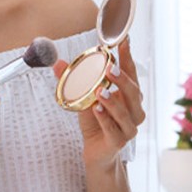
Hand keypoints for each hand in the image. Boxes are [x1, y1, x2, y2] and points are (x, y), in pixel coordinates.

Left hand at [53, 38, 145, 171]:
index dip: (128, 57)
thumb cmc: (96, 121)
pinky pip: (114, 131)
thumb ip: (73, 80)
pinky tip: (96, 110)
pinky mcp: (119, 142)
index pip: (131, 73)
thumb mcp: (83, 97)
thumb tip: (56, 62)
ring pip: (126, 114)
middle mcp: (133, 111)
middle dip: (123, 80)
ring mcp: (128, 128)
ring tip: (99, 92)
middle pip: (134, 93)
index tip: (124, 41)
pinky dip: (106, 120)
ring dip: (113, 102)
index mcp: (128, 96)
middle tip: (110, 69)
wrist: (97, 151)